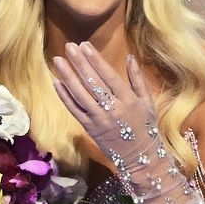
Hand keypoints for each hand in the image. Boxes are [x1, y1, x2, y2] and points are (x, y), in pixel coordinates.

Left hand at [51, 42, 160, 163]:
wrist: (141, 158)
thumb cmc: (146, 127)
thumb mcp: (148, 102)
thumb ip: (137, 79)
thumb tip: (129, 57)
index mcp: (128, 100)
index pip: (108, 76)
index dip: (95, 60)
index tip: (85, 45)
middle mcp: (112, 109)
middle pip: (92, 82)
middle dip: (79, 63)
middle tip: (69, 46)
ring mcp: (99, 119)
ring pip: (80, 95)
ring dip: (67, 76)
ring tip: (58, 60)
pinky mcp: (89, 128)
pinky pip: (74, 110)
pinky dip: (64, 97)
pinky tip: (56, 83)